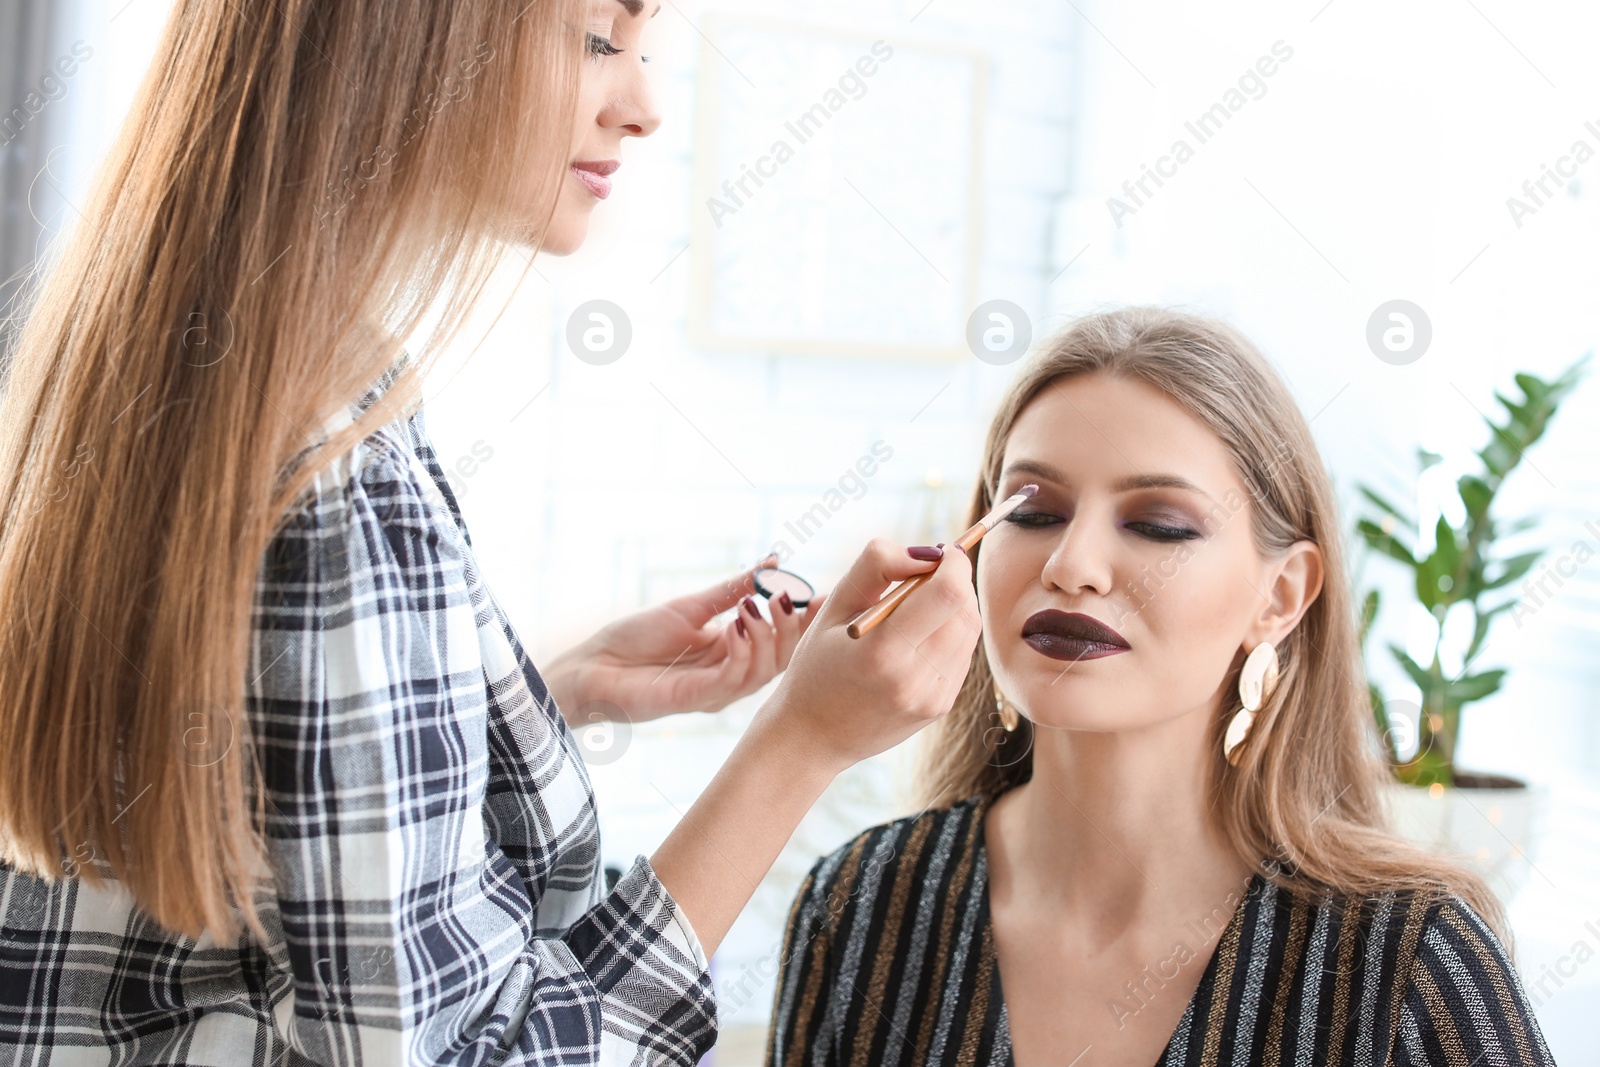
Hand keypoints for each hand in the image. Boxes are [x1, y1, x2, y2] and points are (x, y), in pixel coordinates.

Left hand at [542, 553, 821, 723]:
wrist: (592, 666)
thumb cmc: (635, 639)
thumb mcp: (692, 606)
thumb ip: (734, 589)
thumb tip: (773, 562)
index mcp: (733, 652)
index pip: (783, 638)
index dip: (806, 619)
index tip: (828, 593)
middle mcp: (731, 675)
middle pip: (783, 657)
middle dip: (795, 626)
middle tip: (790, 596)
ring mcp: (716, 691)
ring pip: (764, 671)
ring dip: (768, 636)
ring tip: (756, 606)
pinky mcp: (695, 699)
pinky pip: (733, 680)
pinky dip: (742, 652)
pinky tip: (736, 626)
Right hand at [751, 538, 980, 777]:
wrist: (812, 737)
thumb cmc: (816, 666)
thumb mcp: (832, 607)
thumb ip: (877, 566)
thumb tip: (927, 551)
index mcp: (882, 652)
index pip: (948, 593)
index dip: (953, 563)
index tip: (938, 553)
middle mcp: (915, 679)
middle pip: (965, 608)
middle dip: (952, 581)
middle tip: (920, 579)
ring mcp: (933, 698)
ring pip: (970, 629)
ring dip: (953, 606)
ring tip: (913, 610)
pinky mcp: (941, 707)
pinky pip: (963, 653)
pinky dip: (948, 633)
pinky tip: (915, 639)